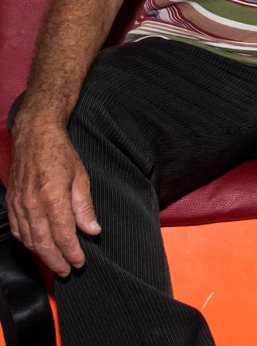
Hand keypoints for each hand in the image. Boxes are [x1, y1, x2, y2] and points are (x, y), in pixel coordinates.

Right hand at [7, 117, 100, 276]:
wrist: (35, 137)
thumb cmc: (61, 155)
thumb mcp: (81, 178)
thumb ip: (84, 207)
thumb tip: (92, 231)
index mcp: (53, 198)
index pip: (63, 235)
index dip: (71, 252)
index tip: (79, 262)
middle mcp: (32, 205)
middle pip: (44, 243)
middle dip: (56, 260)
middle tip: (67, 271)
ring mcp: (19, 204)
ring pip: (29, 239)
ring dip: (42, 255)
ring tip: (55, 263)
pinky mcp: (11, 203)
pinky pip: (18, 230)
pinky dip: (28, 242)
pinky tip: (37, 246)